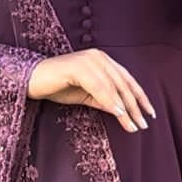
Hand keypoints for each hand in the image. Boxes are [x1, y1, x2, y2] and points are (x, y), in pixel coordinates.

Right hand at [28, 51, 155, 132]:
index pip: (126, 79)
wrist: (32, 80)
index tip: (150, 113)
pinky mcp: (79, 67)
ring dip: (124, 108)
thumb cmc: (57, 86)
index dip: (140, 96)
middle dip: (135, 106)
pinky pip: (99, 86)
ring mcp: (89, 60)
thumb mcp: (86, 95)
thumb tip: (123, 112)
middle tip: (144, 124)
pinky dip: (109, 101)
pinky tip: (118, 113)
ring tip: (133, 125)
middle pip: (123, 83)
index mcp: (102, 60)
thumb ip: (104, 100)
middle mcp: (98, 56)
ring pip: (113, 87)